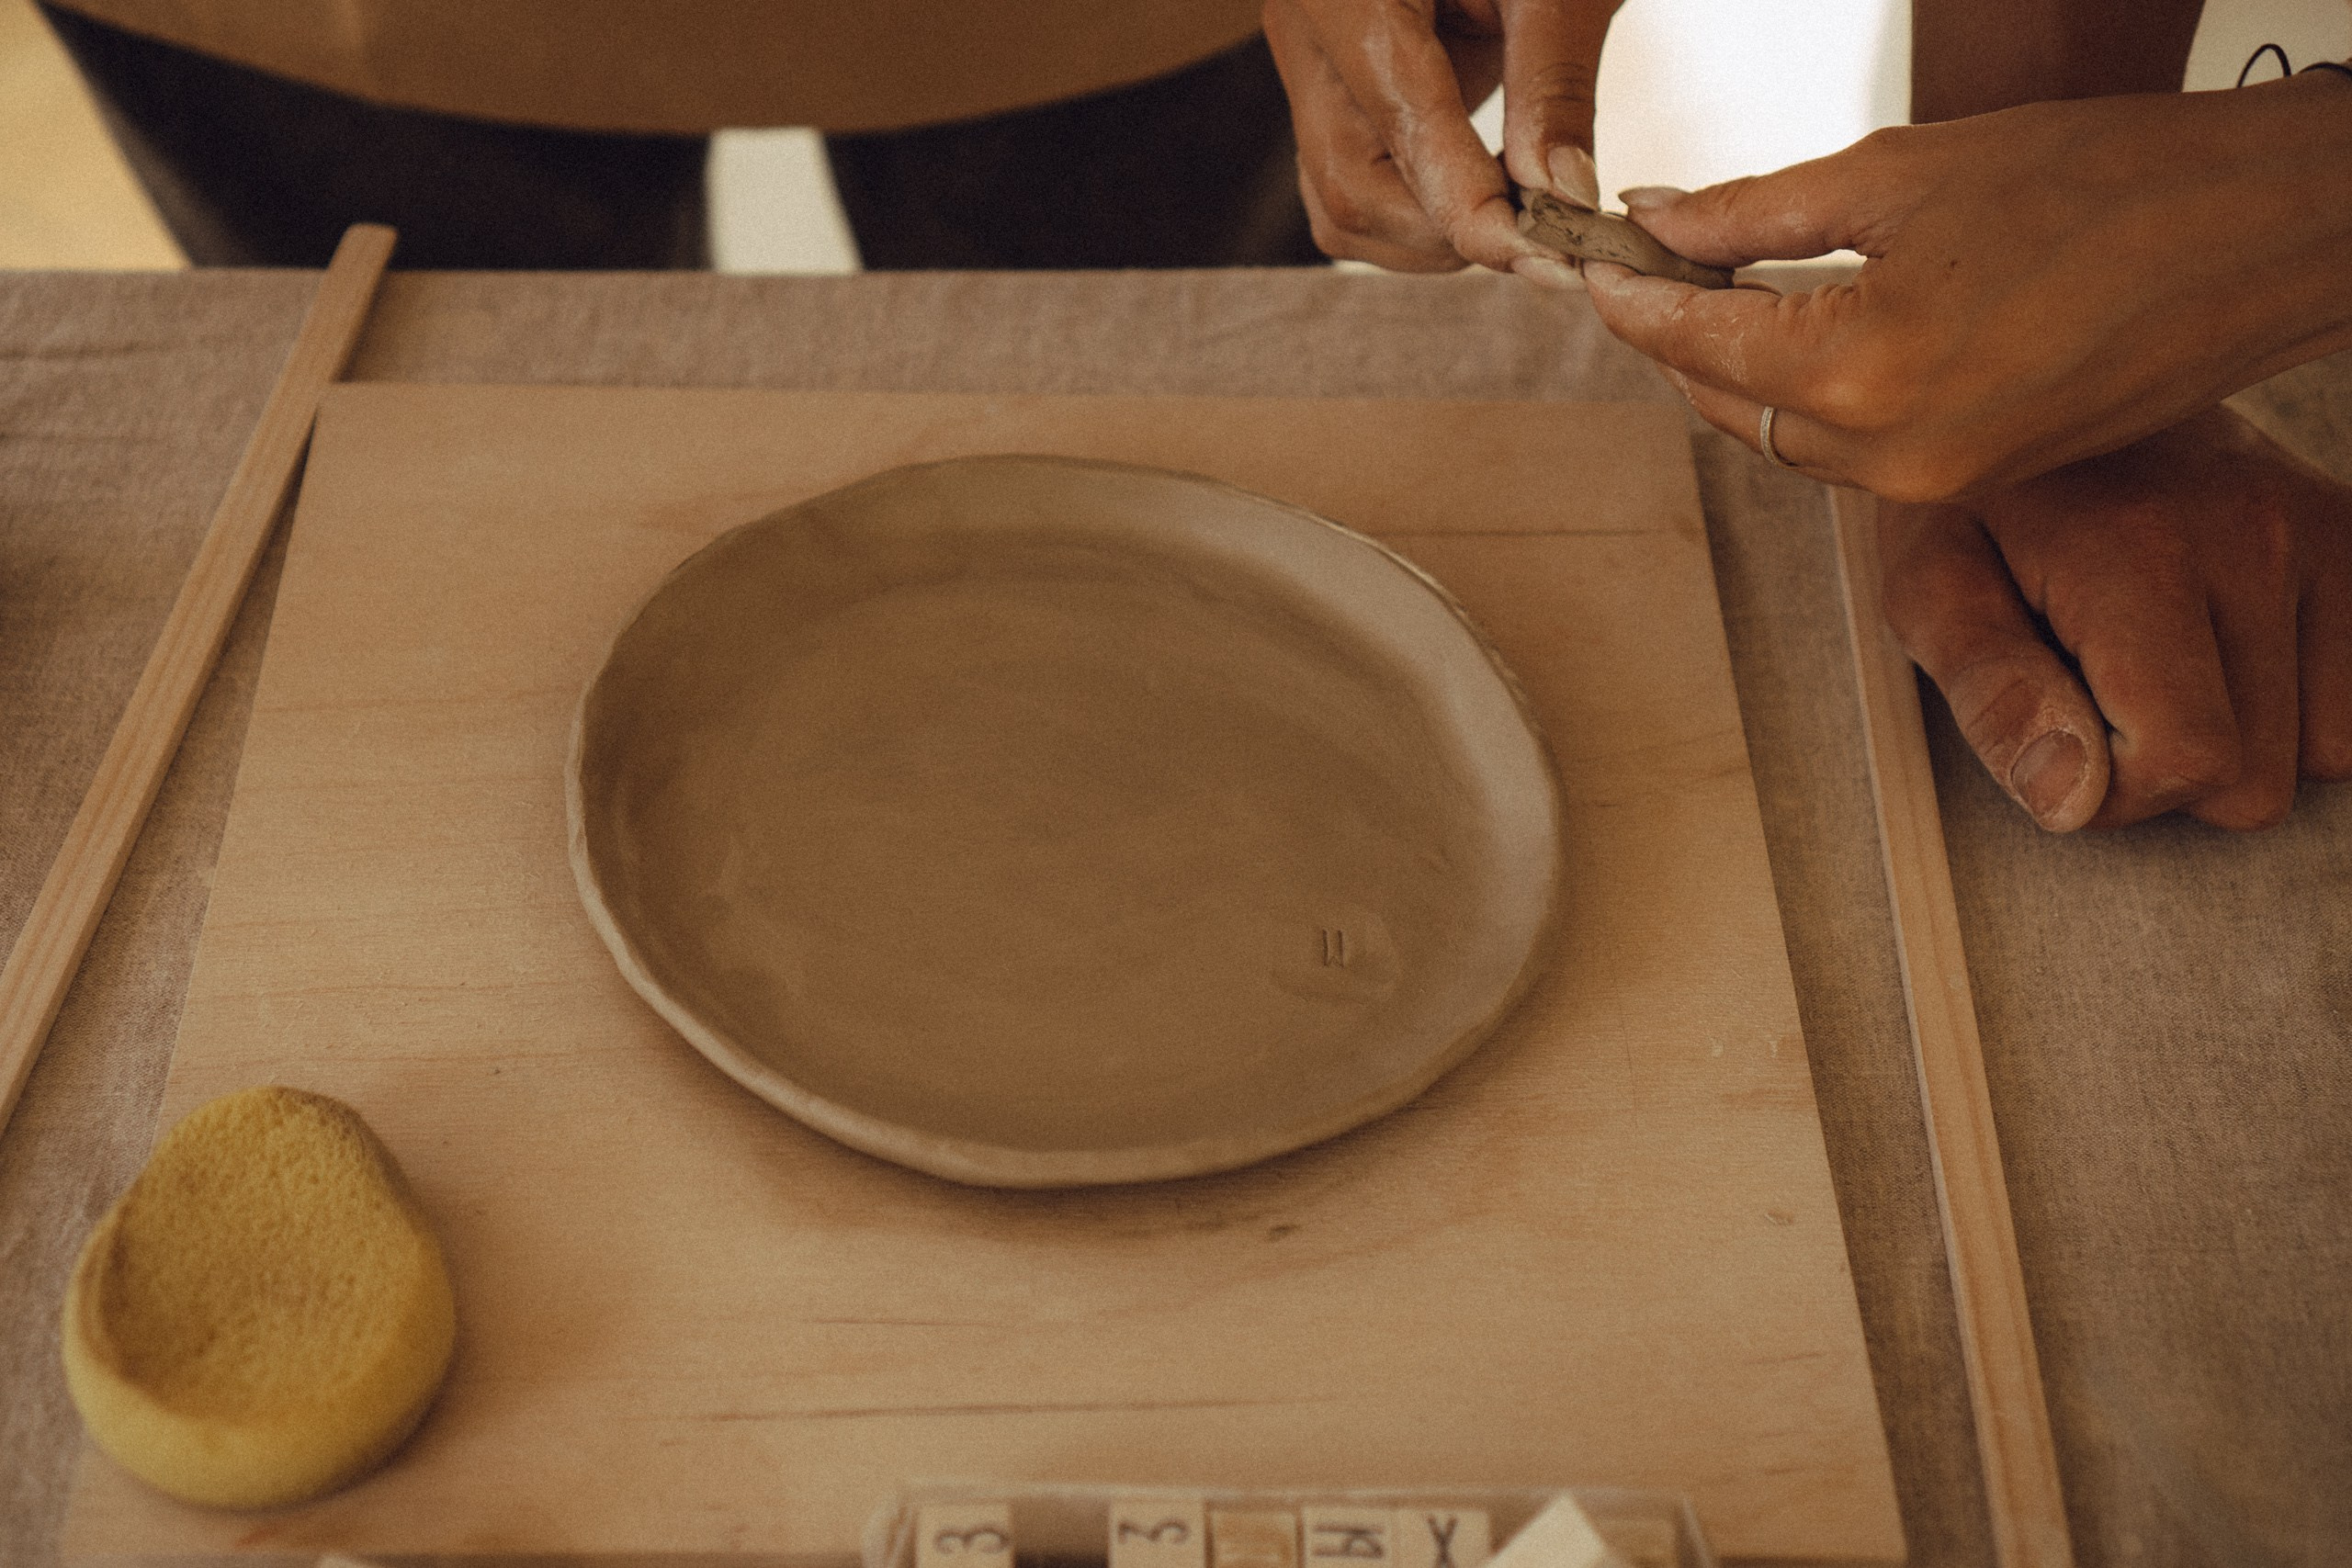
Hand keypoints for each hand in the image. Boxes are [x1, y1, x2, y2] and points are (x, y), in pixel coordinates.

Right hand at [1261, 0, 1617, 277]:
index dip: (1472, 207)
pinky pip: (1348, 184)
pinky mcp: (1328, 86)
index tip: (1547, 254)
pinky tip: (1484, 183)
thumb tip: (1563, 197)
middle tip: (1544, 234)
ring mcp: (1308, 61)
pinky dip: (1417, 210)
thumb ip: (1554, 84)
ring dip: (1431, 234)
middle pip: (1351, 188)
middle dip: (1449, 232)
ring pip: (1340, 205)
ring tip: (1519, 204)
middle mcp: (1307, 26)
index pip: (1402, 125)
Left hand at [1580, 72, 2351, 499]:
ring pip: (1782, 437)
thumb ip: (1753, 210)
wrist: (2261, 234)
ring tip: (1713, 291)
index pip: (1691, 342)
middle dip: (1673, 336)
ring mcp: (1933, 481)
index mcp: (1860, 369)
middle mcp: (1888, 454)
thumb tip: (1656, 219)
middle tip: (1640, 264)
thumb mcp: (1899, 172)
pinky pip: (1850, 451)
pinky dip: (1807, 397)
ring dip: (1737, 373)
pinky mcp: (1973, 482)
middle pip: (1723, 404)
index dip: (1628, 295)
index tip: (1591, 256)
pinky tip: (1801, 331)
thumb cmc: (2107, 181)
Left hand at [1881, 406, 2351, 831]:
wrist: (2046, 385)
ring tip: (2155, 656)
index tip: (2057, 738)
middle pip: (2255, 784)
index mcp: (2142, 547)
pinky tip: (2215, 647)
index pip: (2191, 757)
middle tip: (2099, 689)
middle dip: (2167, 770)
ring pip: (2322, 755)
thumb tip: (2070, 797)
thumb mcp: (1926, 587)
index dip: (2113, 791)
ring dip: (2236, 737)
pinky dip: (2290, 706)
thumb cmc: (1974, 500)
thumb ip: (1991, 693)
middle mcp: (2258, 531)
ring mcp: (2324, 531)